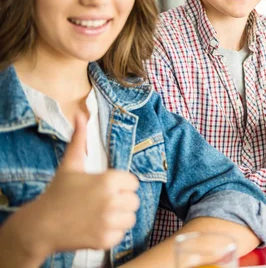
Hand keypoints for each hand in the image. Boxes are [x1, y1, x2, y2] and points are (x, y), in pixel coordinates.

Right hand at [34, 114, 139, 252]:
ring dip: (119, 217)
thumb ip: (79, 139)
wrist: (41, 225)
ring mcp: (109, 222)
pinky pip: (121, 234)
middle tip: (101, 202)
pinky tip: (96, 227)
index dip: (121, 186)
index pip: (133, 183)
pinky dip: (111, 233)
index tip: (106, 188)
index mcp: (108, 180)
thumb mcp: (70, 165)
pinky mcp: (106, 240)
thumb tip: (80, 115)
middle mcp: (111, 201)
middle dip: (121, 201)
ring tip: (100, 214)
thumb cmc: (58, 193)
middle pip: (134, 201)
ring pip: (131, 218)